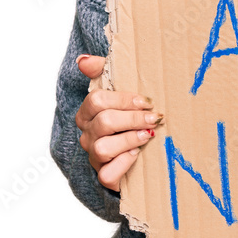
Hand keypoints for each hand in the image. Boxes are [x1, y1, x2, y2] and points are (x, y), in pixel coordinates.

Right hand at [74, 54, 163, 191]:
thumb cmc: (128, 121)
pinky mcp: (105, 176)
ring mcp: (94, 157)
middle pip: (104, 122)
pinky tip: (137, 156)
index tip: (146, 101)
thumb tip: (83, 60)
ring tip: (149, 135)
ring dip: (130, 140)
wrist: (137, 156)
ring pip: (103, 148)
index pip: (96, 100)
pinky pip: (107, 174)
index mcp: (88, 114)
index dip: (123, 99)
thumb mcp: (120, 94)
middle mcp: (88, 135)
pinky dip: (123, 164)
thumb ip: (102, 71)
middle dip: (133, 118)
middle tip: (154, 118)